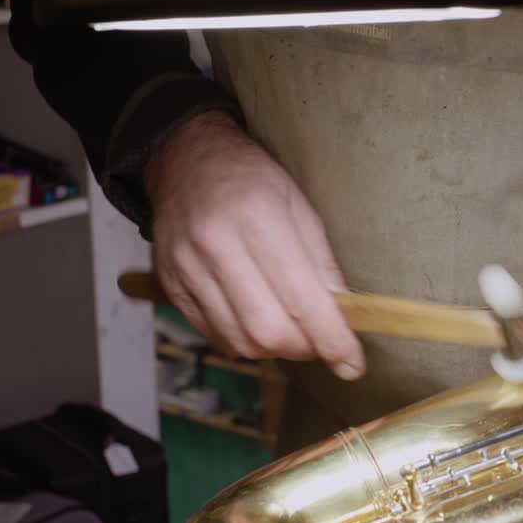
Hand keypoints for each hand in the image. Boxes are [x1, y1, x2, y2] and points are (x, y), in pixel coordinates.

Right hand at [145, 111, 364, 379]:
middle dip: (303, 349)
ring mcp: (187, 268)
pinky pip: (213, 335)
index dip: (332, 339)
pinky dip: (244, 342)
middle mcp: (216, 245)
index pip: (302, 298)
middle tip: (321, 341)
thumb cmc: (251, 179)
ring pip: (239, 340)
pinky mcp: (171, 285)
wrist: (185, 158)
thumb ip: (323, 264)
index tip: (352, 364)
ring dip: (274, 349)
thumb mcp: (300, 205)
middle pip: (267, 329)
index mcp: (258, 218)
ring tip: (290, 328)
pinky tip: (257, 322)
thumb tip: (346, 316)